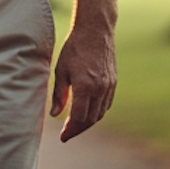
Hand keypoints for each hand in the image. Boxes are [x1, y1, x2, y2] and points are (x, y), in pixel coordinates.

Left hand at [50, 0, 117, 141]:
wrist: (96, 31)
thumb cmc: (74, 48)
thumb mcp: (61, 70)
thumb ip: (59, 94)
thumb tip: (55, 115)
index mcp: (85, 86)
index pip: (79, 117)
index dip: (70, 130)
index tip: (63, 137)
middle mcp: (100, 89)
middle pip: (91, 119)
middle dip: (78, 129)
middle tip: (67, 134)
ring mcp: (109, 86)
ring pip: (100, 113)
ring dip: (88, 123)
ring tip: (75, 126)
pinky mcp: (113, 82)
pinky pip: (106, 104)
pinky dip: (97, 112)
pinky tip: (88, 113)